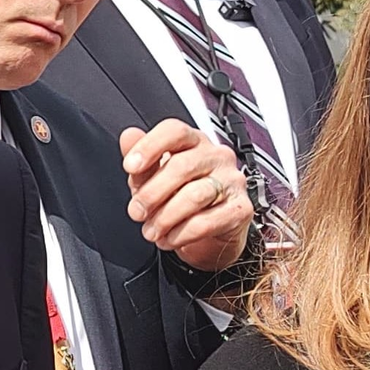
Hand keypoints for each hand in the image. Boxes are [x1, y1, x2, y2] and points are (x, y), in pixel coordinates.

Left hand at [121, 119, 252, 273]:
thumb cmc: (180, 193)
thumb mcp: (153, 175)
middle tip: (136, 212)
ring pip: (194, 195)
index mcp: (193, 140)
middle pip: (181, 166)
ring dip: (165, 217)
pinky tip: (169, 239)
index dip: (149, 146)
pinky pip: (208, 221)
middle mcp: (217, 155)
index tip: (129, 167)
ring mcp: (233, 181)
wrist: (210, 229)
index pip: (174, 131)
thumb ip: (140, 156)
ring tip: (150, 231)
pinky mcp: (241, 209)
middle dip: (152, 193)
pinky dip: (183, 233)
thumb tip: (128, 137)